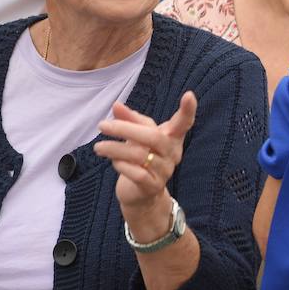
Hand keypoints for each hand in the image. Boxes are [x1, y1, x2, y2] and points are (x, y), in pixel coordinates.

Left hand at [95, 91, 197, 241]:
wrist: (141, 194)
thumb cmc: (140, 159)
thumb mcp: (137, 137)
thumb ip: (129, 120)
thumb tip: (116, 105)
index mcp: (171, 138)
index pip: (183, 123)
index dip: (188, 110)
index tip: (189, 95)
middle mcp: (172, 153)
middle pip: (153, 137)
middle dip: (125, 129)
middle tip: (102, 125)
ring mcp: (164, 171)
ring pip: (140, 155)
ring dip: (115, 148)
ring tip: (98, 147)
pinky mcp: (153, 186)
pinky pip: (137, 173)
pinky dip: (121, 166)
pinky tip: (113, 162)